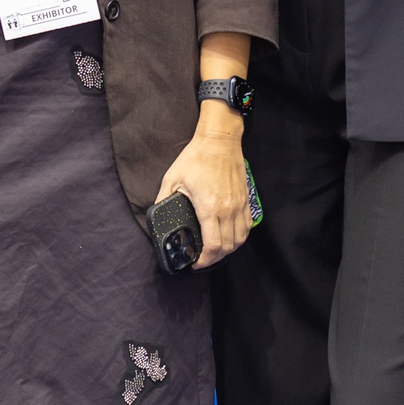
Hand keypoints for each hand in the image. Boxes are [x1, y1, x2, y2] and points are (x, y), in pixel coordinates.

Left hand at [156, 115, 251, 268]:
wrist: (220, 141)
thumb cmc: (196, 158)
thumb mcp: (172, 178)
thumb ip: (163, 199)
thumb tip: (156, 214)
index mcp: (209, 208)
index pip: (213, 245)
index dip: (205, 260)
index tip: (196, 263)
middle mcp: (227, 210)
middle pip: (228, 247)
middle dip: (215, 258)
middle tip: (203, 259)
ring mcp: (239, 205)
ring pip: (240, 239)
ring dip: (229, 249)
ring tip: (216, 251)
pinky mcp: (245, 199)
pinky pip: (247, 226)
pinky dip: (240, 236)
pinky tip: (230, 236)